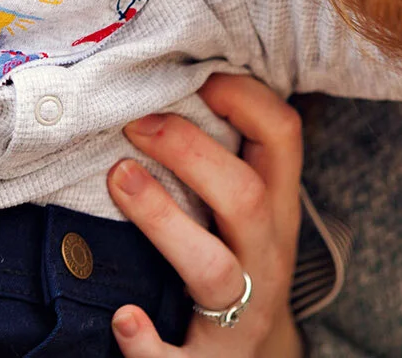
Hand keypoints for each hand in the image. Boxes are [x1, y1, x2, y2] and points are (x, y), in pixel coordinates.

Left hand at [105, 73, 304, 357]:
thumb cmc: (232, 263)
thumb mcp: (242, 211)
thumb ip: (219, 153)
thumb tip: (167, 71)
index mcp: (277, 209)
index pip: (283, 137)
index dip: (245, 97)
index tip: (195, 74)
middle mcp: (266, 259)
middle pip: (246, 198)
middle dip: (191, 151)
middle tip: (135, 123)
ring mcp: (240, 314)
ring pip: (214, 269)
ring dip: (165, 220)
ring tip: (118, 178)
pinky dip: (149, 343)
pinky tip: (124, 317)